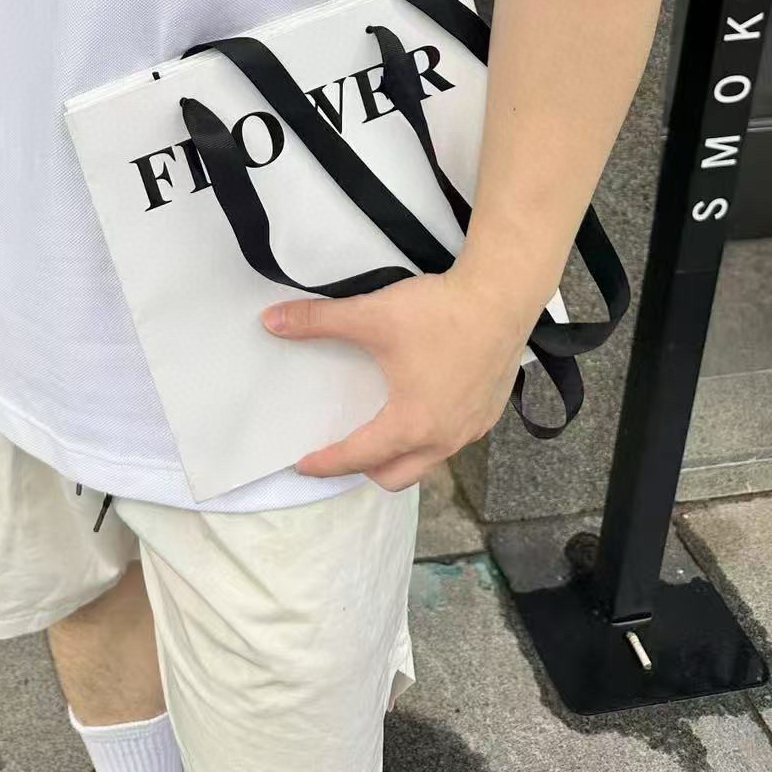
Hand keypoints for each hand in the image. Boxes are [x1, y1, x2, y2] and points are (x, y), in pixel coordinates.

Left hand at [260, 264, 537, 489]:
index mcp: (411, 424)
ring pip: (427, 461)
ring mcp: (472, 429)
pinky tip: (420, 408)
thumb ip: (317, 321)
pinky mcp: (490, 412)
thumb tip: (271, 321)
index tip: (304, 464)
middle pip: (395, 476)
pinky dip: (427, 438)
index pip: (359, 457)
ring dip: (398, 455)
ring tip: (377, 432)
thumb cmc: (438, 313)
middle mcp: (444, 438)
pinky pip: (451, 441)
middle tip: (340, 450)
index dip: (327, 463)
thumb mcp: (371, 316)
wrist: (501, 297)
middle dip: (364, 469)